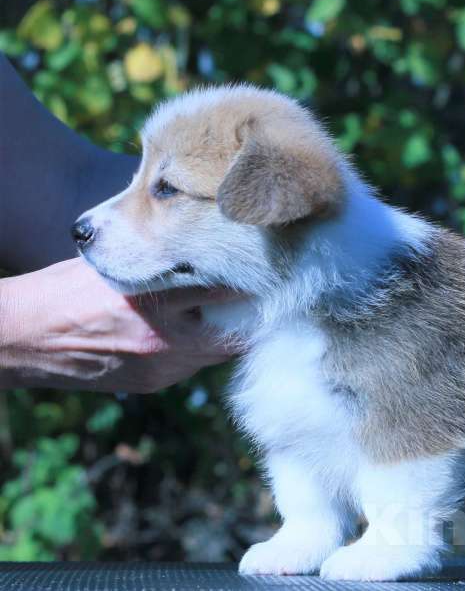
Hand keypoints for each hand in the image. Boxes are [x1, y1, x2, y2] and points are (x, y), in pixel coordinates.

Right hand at [0, 258, 238, 392]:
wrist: (19, 338)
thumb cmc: (63, 290)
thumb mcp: (115, 266)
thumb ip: (161, 265)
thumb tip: (203, 255)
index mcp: (153, 303)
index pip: (223, 294)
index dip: (249, 285)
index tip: (266, 273)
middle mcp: (162, 341)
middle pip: (231, 334)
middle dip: (246, 317)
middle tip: (259, 297)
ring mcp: (158, 368)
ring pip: (214, 353)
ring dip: (223, 333)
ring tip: (231, 311)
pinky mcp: (151, 383)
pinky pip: (190, 365)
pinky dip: (198, 348)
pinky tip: (194, 329)